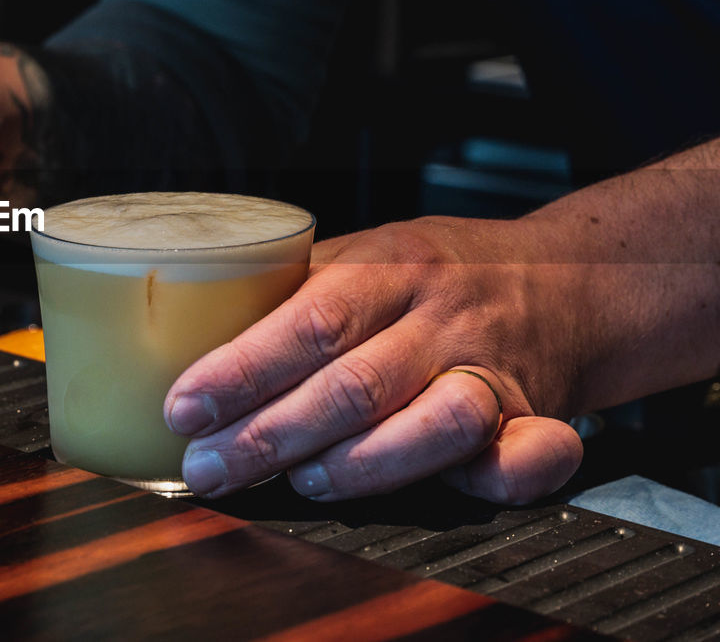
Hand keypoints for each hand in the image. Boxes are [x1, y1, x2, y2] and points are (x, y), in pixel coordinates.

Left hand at [164, 216, 584, 504]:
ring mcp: (494, 366)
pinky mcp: (536, 415)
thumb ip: (295, 294)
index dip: (242, 371)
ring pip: (434, 424)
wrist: (561, 277)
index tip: (185, 410)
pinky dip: (488, 481)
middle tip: (210, 468)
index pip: (309, 320)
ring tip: (301, 483)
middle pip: (355, 385)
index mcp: (391, 264)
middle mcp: (443, 315)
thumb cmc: (434, 271)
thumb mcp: (364, 252)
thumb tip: (191, 340)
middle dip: (270, 438)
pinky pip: (529, 456)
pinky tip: (433, 495)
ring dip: (357, 467)